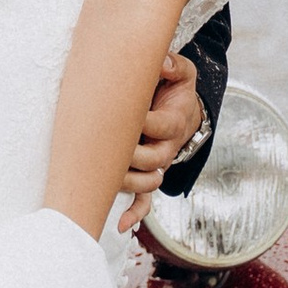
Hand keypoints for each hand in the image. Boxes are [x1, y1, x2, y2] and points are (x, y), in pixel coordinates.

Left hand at [118, 52, 202, 230]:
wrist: (183, 111)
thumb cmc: (174, 89)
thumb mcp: (181, 72)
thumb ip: (173, 65)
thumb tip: (159, 62)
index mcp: (173, 122)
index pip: (157, 126)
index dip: (139, 120)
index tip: (122, 110)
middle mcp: (166, 148)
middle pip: (152, 159)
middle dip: (129, 154)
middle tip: (108, 145)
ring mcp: (157, 165)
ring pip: (146, 182)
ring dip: (126, 181)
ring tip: (104, 174)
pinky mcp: (149, 175)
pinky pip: (146, 201)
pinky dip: (135, 213)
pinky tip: (120, 225)